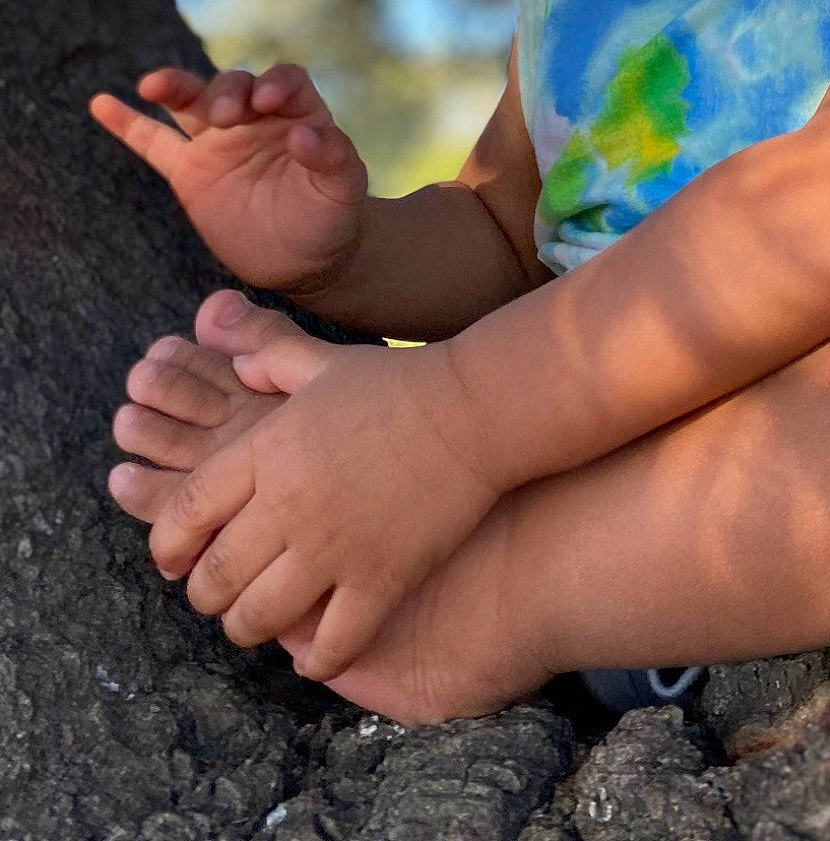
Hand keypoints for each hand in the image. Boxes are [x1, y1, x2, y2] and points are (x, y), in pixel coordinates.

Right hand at [89, 64, 366, 296]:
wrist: (304, 258)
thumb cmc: (331, 215)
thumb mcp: (343, 188)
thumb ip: (333, 158)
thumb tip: (308, 133)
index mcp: (298, 113)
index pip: (285, 81)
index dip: (276, 84)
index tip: (268, 101)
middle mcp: (255, 118)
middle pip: (234, 86)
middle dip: (226, 94)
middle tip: (225, 117)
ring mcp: (218, 141)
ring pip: (190, 103)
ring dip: (173, 87)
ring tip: (153, 85)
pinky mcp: (189, 171)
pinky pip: (153, 143)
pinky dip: (127, 123)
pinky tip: (102, 103)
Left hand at [143, 299, 500, 679]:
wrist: (475, 410)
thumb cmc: (400, 382)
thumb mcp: (324, 363)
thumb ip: (269, 356)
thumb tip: (229, 355)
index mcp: (268, 451)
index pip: (185, 513)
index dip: (167, 546)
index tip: (174, 559)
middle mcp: (290, 506)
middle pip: (214, 577)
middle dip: (205, 595)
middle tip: (218, 594)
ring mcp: (335, 549)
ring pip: (259, 619)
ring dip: (247, 629)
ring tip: (258, 622)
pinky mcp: (381, 581)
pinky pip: (331, 645)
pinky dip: (315, 660)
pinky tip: (314, 654)